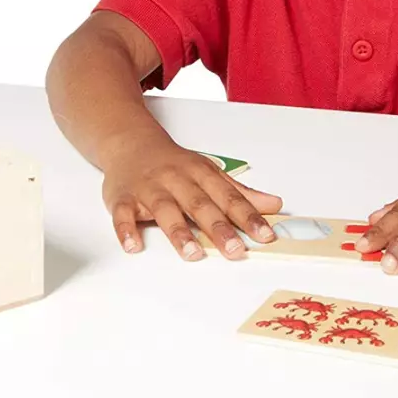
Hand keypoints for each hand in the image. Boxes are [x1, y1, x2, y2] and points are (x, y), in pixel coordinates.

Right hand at [102, 140, 281, 260]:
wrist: (132, 143)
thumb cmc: (175, 164)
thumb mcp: (210, 173)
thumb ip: (240, 193)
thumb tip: (274, 205)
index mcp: (201, 173)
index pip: (229, 197)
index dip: (248, 216)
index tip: (265, 235)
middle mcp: (177, 180)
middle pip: (200, 204)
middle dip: (219, 227)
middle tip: (236, 249)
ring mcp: (149, 189)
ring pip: (164, 209)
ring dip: (178, 232)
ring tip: (192, 253)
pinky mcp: (122, 198)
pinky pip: (123, 214)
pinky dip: (126, 229)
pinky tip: (134, 246)